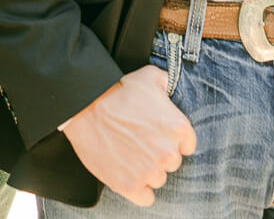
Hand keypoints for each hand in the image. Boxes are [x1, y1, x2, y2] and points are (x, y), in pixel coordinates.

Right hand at [61, 65, 195, 206]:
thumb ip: (166, 82)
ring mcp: (150, 171)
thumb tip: (168, 86)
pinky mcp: (131, 186)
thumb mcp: (149, 75)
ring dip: (147, 170)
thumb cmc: (118, 90)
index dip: (171, 139)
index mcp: (178, 128)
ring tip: (130, 153)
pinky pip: (146, 198)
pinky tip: (129, 174)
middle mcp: (168, 152)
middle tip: (140, 141)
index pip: (187, 145)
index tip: (158, 134)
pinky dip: (139, 189)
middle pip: (172, 163)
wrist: (86, 107)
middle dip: (158, 154)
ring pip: (158, 179)